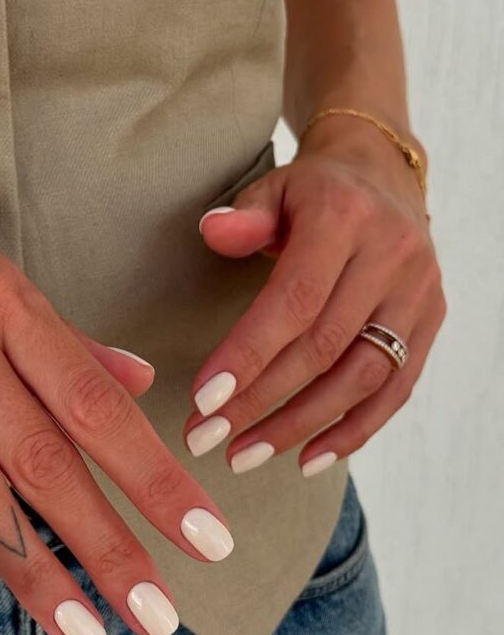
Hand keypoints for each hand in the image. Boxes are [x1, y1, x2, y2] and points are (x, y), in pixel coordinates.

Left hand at [184, 119, 445, 474]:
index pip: (294, 300)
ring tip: (245, 455)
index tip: (203, 400)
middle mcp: (391, 256)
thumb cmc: (311, 193)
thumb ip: (243, 216)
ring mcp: (419, 292)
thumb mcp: (273, 188)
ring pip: (362, 377)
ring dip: (300, 426)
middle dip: (260, 402)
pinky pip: (397, 389)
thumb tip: (213, 232)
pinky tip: (307, 458)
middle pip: (324, 347)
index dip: (248, 354)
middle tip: (206, 437)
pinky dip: (353, 430)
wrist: (383, 176)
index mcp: (344, 218)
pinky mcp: (432, 320)